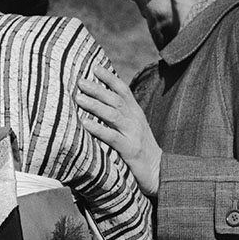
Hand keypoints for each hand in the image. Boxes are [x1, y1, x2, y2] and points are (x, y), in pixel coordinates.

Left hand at [75, 66, 161, 195]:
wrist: (160, 172)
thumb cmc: (142, 151)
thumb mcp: (134, 129)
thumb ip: (121, 116)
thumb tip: (99, 104)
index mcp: (136, 113)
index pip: (123, 90)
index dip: (109, 78)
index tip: (94, 67)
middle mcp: (135, 120)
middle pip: (115, 99)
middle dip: (97, 88)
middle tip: (80, 81)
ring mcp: (133, 134)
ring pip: (113, 115)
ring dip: (95, 105)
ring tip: (78, 98)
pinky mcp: (130, 150)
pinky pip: (112, 137)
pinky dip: (98, 128)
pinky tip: (84, 123)